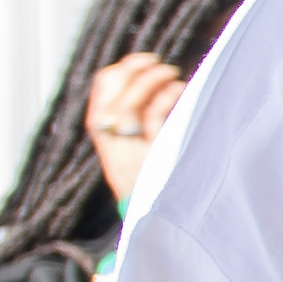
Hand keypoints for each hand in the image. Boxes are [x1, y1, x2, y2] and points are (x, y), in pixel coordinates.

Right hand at [87, 51, 190, 207]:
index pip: (102, 85)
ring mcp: (128, 148)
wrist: (154, 221)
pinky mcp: (149, 156)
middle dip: (137, 68)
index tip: (143, 60)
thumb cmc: (152, 177)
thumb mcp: (138, 144)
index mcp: (102, 131)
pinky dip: (166, 97)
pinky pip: (153, 117)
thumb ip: (140, 116)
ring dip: (154, 79)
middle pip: (114, 88)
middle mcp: (110, 139)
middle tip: (160, 64)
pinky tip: (180, 90)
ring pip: (132, 100)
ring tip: (173, 75)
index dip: (122, 68)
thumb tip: (156, 78)